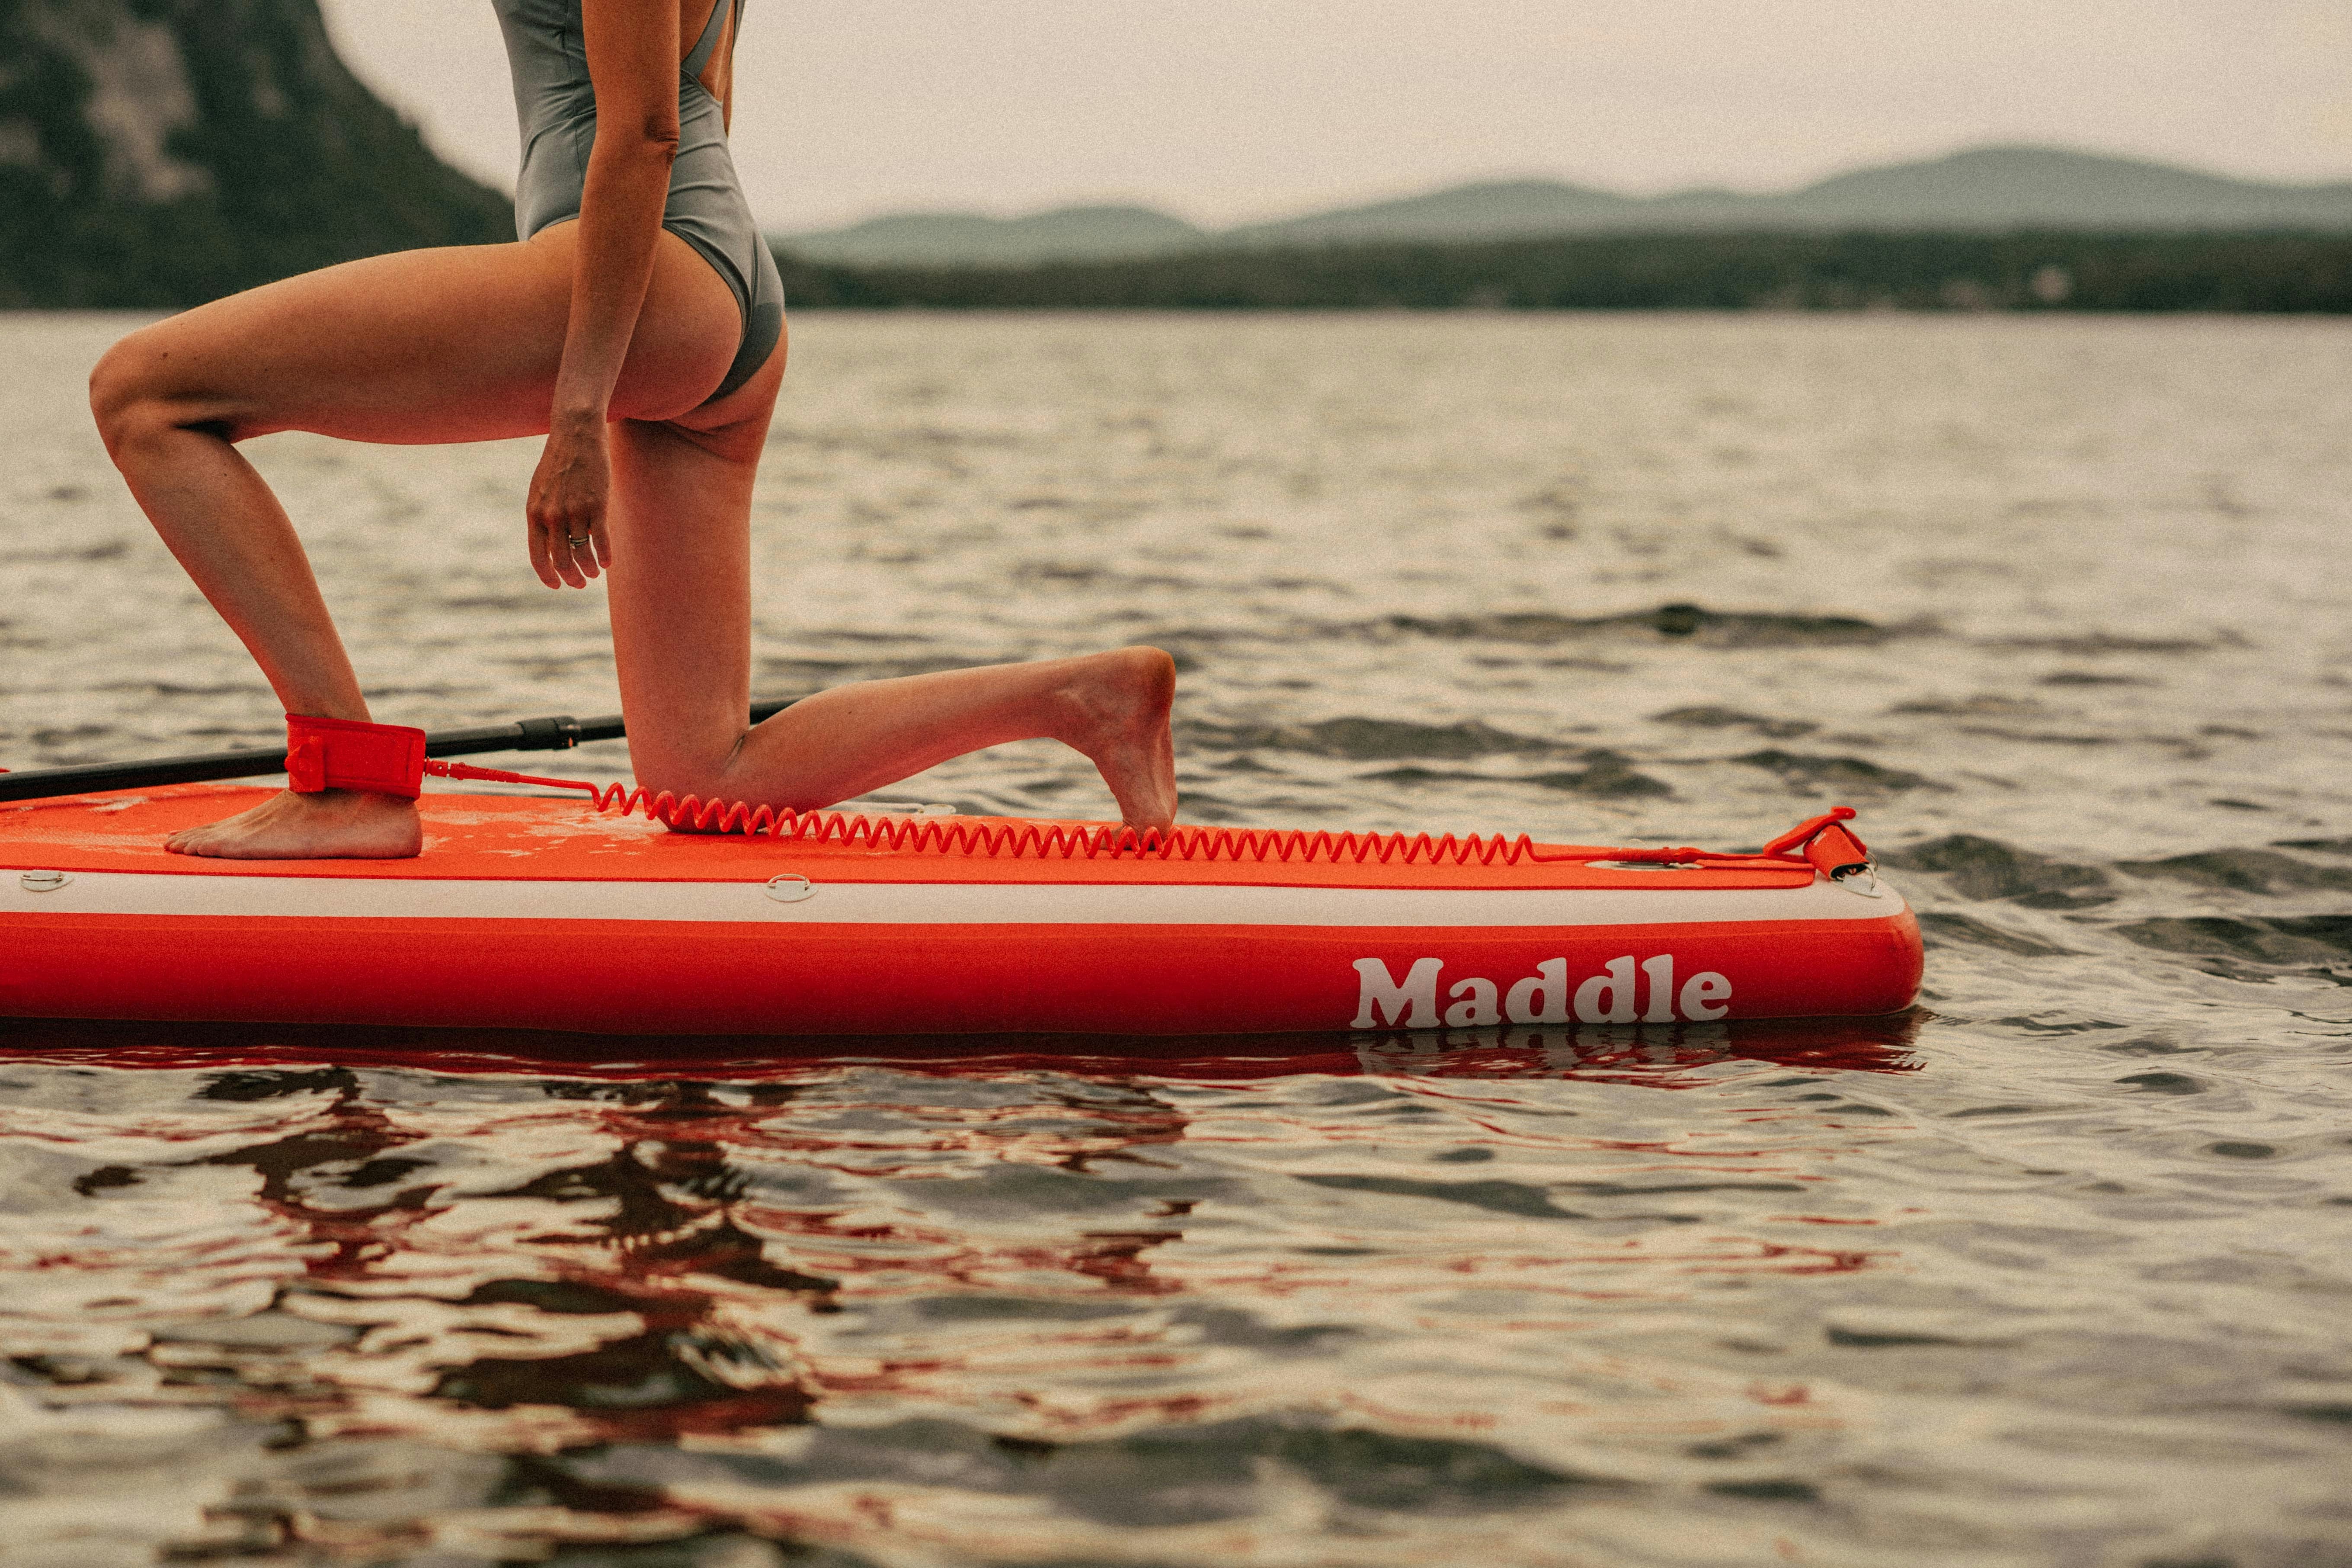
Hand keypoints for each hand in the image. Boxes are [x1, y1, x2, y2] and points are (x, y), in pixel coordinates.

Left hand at [526, 412, 612, 588]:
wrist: (575, 433)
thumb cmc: (559, 462)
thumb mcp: (541, 490)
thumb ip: (543, 516)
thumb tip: (551, 543)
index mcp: (534, 513)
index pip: (538, 557)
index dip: (548, 576)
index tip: (557, 585)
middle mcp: (552, 516)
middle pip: (561, 561)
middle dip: (572, 578)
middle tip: (580, 583)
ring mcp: (574, 511)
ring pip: (582, 555)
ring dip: (590, 570)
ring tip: (595, 573)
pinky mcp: (597, 505)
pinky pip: (601, 541)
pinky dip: (605, 556)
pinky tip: (609, 562)